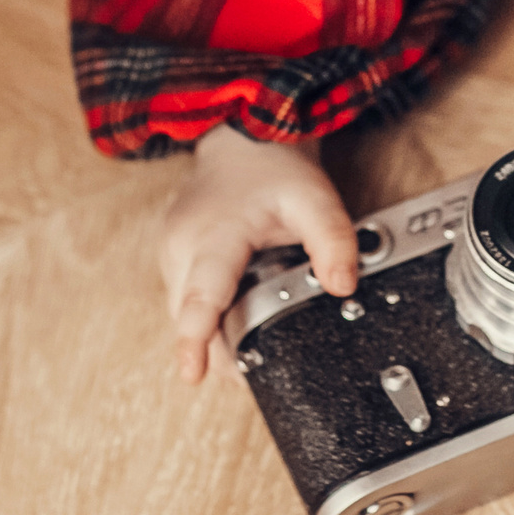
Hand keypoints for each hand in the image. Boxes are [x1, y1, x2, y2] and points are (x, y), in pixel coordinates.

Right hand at [159, 127, 358, 384]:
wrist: (243, 138)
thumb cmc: (272, 167)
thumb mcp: (314, 199)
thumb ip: (334, 241)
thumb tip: (342, 286)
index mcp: (213, 235)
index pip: (201, 296)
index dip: (195, 338)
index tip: (192, 371)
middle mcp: (182, 246)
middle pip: (189, 317)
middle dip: (215, 352)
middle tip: (251, 376)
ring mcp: (171, 253)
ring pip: (183, 313)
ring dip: (211, 335)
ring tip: (250, 350)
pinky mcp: (174, 257)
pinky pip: (184, 299)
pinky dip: (206, 316)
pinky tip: (235, 320)